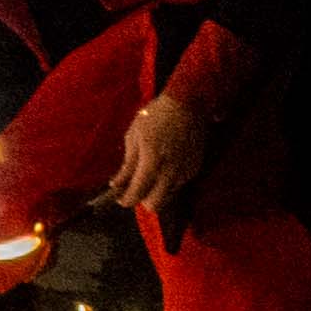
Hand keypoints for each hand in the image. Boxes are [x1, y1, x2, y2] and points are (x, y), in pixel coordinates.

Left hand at [109, 87, 212, 233]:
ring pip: (168, 196)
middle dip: (142, 201)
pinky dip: (167, 184)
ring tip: (147, 177)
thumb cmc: (155, 116)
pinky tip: (162, 169)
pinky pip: (178, 185)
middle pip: (156, 205)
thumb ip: (127, 165)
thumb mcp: (134, 137)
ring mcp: (185, 172)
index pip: (138, 193)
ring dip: (156, 193)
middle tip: (133, 190)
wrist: (187, 105)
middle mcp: (170, 172)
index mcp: (152, 162)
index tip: (120, 199)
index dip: (127, 200)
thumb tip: (116, 184)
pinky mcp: (194, 169)